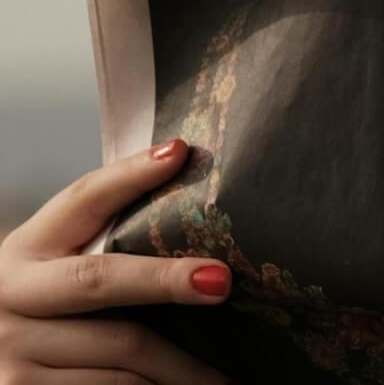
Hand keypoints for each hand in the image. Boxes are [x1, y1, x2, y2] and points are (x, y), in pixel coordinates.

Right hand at [0, 139, 232, 382]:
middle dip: (164, 280)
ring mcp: (13, 351)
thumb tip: (186, 169)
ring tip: (229, 375)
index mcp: (26, 248)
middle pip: (99, 280)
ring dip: (180, 365)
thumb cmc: (48, 306)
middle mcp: (11, 296)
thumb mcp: (57, 264)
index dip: (130, 175)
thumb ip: (108, 235)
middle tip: (221, 283)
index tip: (179, 154)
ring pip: (118, 353)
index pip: (82, 199)